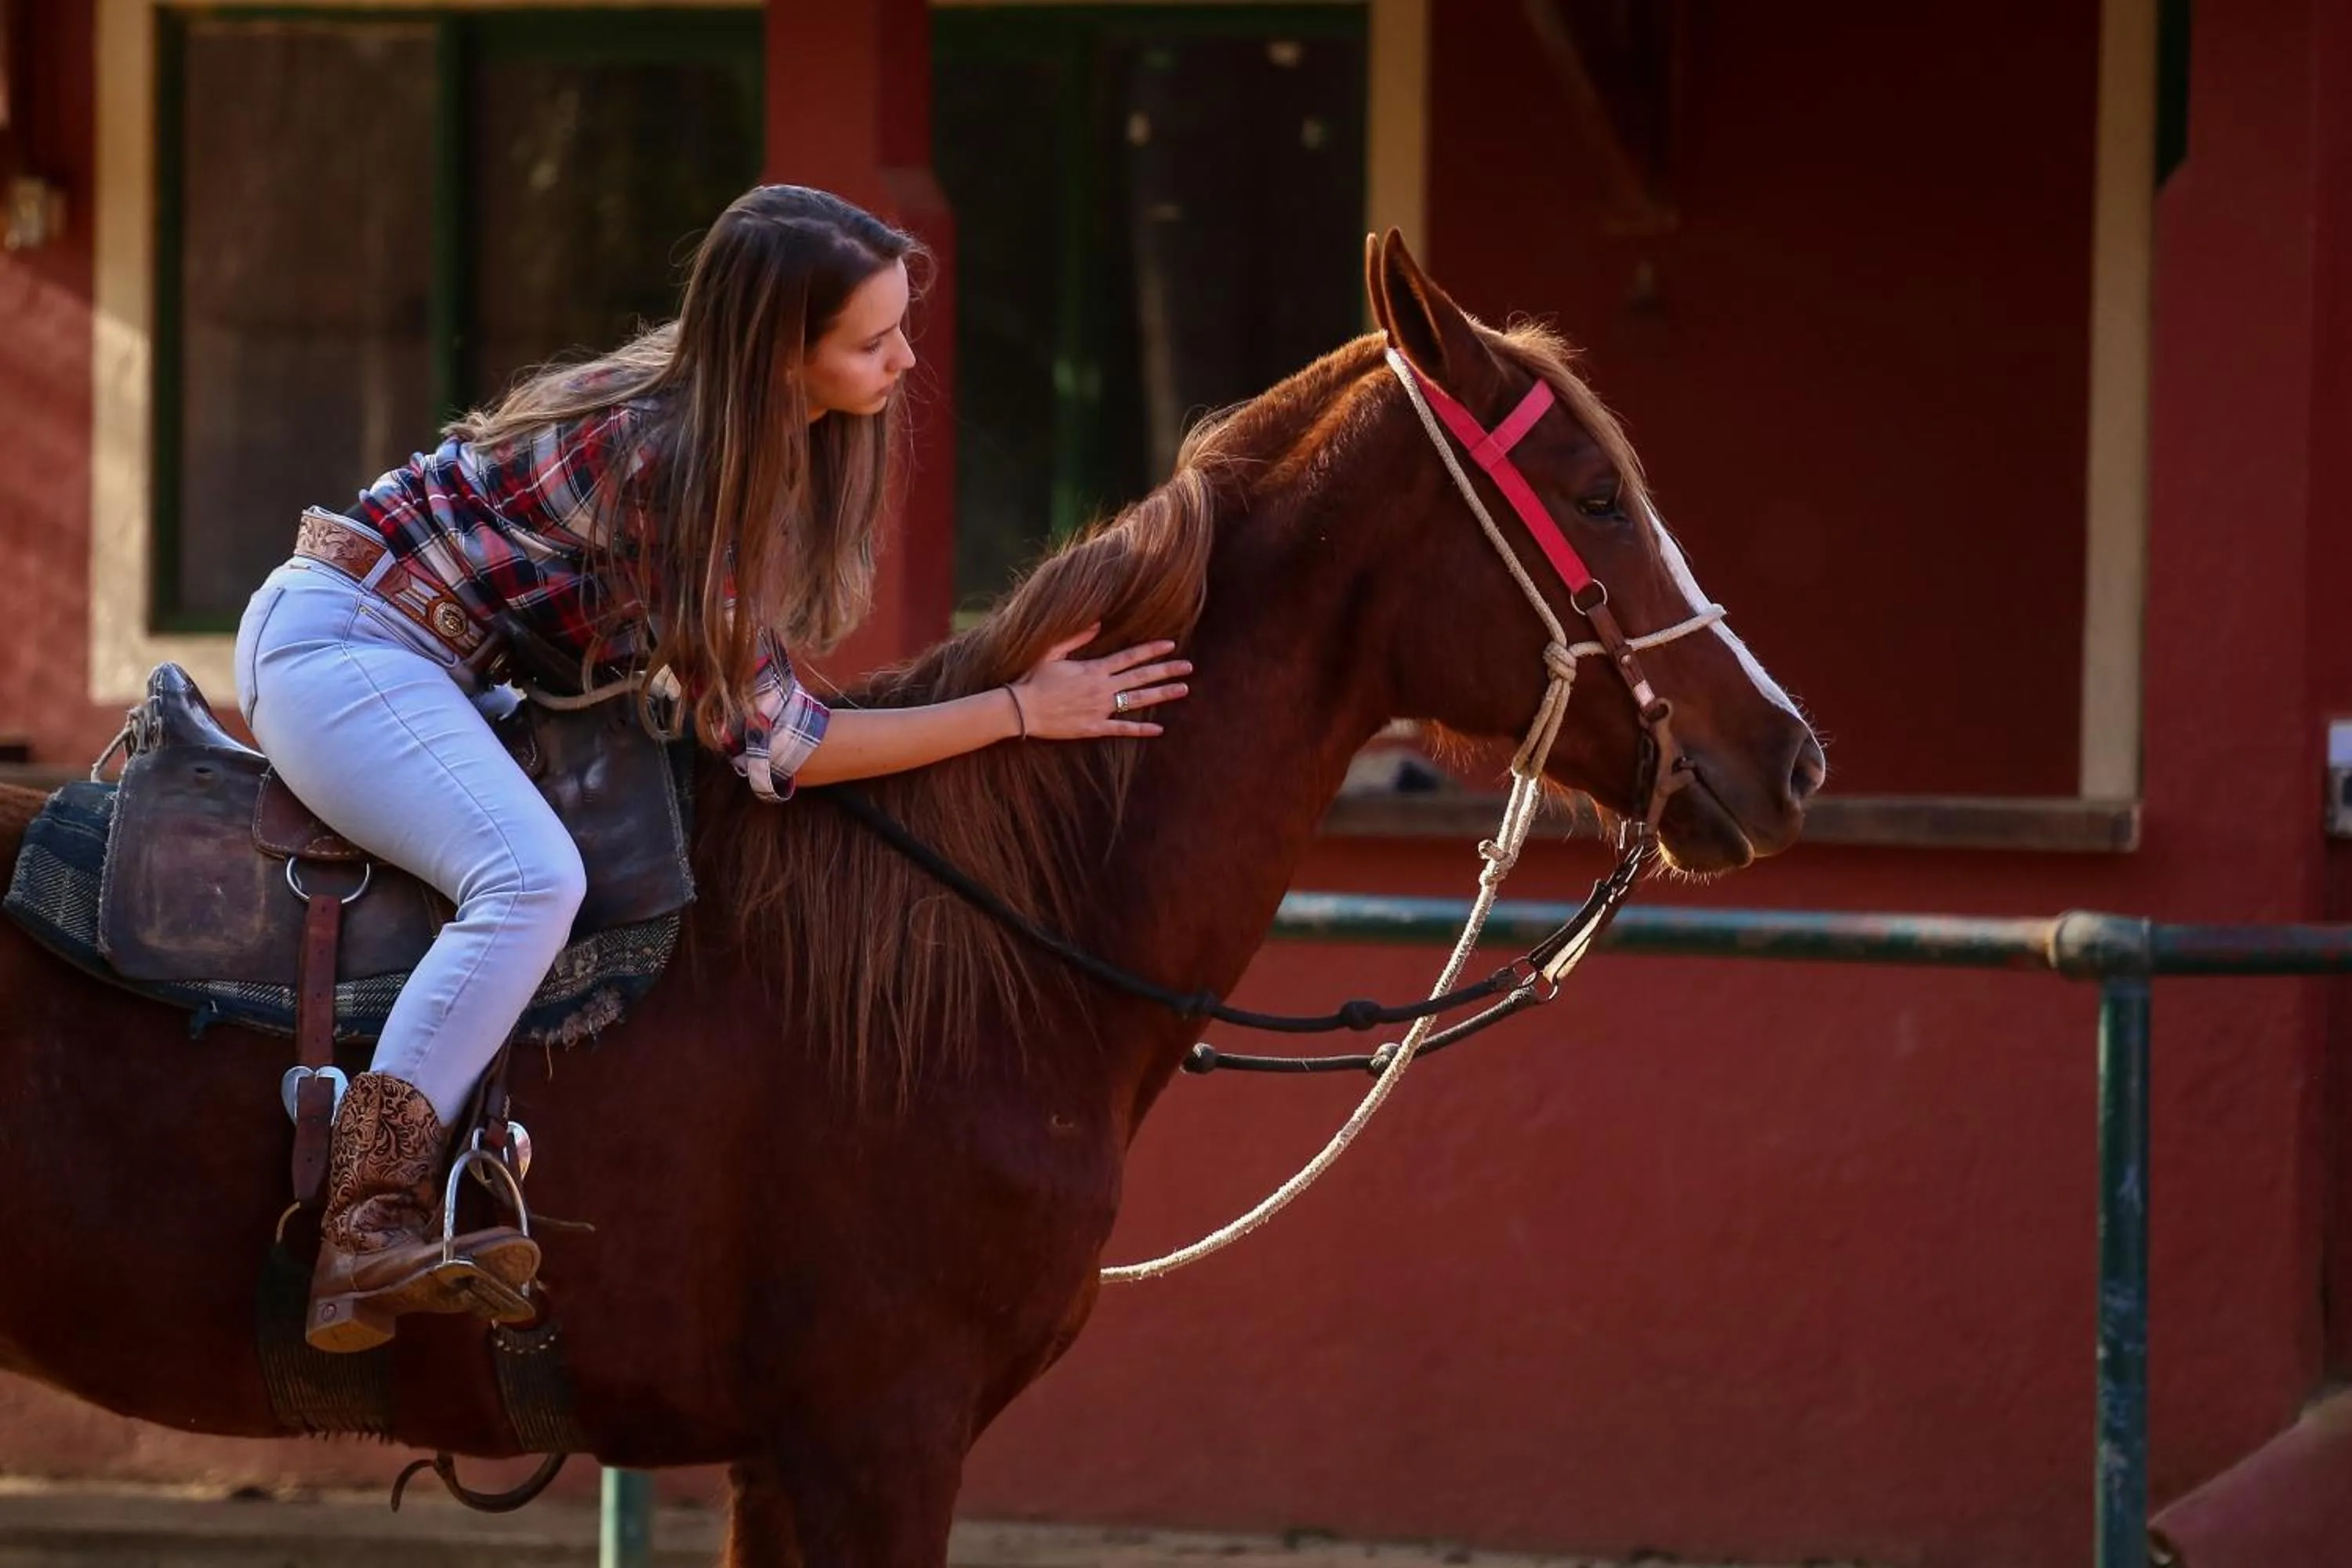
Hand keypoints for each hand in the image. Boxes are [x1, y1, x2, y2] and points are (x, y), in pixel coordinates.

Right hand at [1008, 625, 1191, 739]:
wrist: (1022, 709)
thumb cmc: (1033, 679)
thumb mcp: (1052, 652)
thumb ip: (1076, 637)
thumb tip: (1098, 622)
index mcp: (1094, 669)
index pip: (1130, 657)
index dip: (1151, 650)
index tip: (1170, 645)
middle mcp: (1102, 688)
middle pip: (1141, 677)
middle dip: (1166, 671)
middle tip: (1188, 667)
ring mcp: (1100, 709)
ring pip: (1137, 701)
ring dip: (1161, 694)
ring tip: (1183, 690)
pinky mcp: (1093, 727)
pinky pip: (1122, 730)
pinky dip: (1140, 730)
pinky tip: (1159, 729)